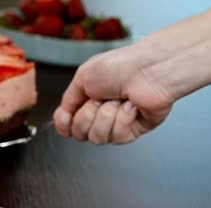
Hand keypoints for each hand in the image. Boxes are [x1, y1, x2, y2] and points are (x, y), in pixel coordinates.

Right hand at [53, 45, 175, 143]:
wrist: (148, 69)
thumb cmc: (120, 66)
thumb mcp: (82, 77)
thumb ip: (68, 100)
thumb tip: (62, 115)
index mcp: (86, 100)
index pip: (67, 125)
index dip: (64, 124)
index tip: (66, 116)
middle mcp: (100, 114)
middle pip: (79, 134)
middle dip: (86, 116)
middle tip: (99, 98)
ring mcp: (116, 124)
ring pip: (97, 138)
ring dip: (105, 116)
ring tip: (118, 100)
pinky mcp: (133, 131)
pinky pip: (117, 136)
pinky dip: (122, 119)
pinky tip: (131, 106)